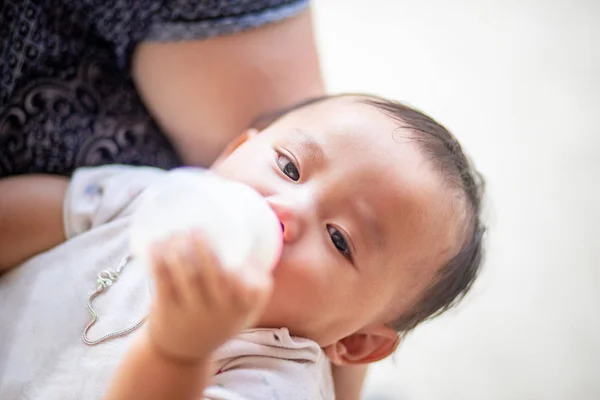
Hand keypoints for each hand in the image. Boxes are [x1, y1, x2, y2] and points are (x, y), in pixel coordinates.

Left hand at [146, 231, 272, 362]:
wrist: (182, 353)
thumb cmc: (217, 318)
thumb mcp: (242, 310)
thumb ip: (253, 284)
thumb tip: (257, 246)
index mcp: (242, 309)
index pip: (255, 291)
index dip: (249, 274)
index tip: (238, 257)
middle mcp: (220, 313)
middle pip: (216, 277)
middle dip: (206, 250)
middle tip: (197, 229)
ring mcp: (193, 314)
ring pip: (187, 277)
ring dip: (179, 251)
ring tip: (174, 233)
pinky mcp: (167, 313)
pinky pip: (163, 283)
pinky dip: (159, 262)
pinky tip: (155, 246)